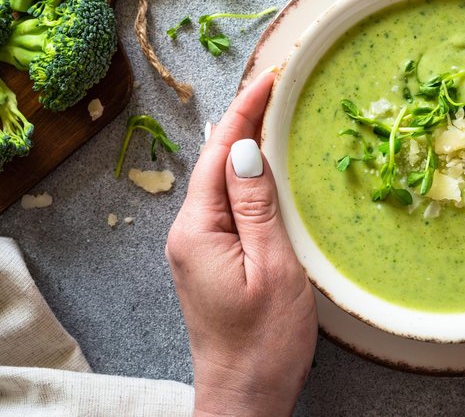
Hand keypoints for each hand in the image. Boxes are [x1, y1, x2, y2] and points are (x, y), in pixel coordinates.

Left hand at [166, 69, 316, 416]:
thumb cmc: (264, 341)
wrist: (244, 395)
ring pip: (221, 180)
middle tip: (276, 84)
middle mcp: (189, 232)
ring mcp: (197, 245)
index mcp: (199, 230)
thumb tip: (248, 151)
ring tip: (272, 110)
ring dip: (245, 143)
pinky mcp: (210, 257)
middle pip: (216, 160)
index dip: (246, 111)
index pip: (221, 153)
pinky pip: (227, 202)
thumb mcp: (272, 268)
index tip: (271, 78)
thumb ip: (257, 207)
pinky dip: (246, 174)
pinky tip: (263, 164)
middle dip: (244, 118)